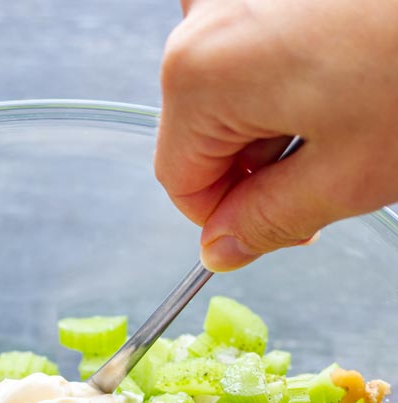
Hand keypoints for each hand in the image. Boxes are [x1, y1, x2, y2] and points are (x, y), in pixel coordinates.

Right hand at [155, 0, 397, 270]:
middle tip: (335, 164)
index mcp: (202, 75)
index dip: (229, 217)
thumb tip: (222, 250)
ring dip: (282, 114)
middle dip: (258, 162)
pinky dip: (297, 66)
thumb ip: (268, 223)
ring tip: (352, 109)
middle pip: (202, 128)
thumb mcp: (346, 176)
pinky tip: (350, 67)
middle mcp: (206, 16)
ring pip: (233, 84)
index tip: (284, 223)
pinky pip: (261, 37)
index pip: (179, 182)